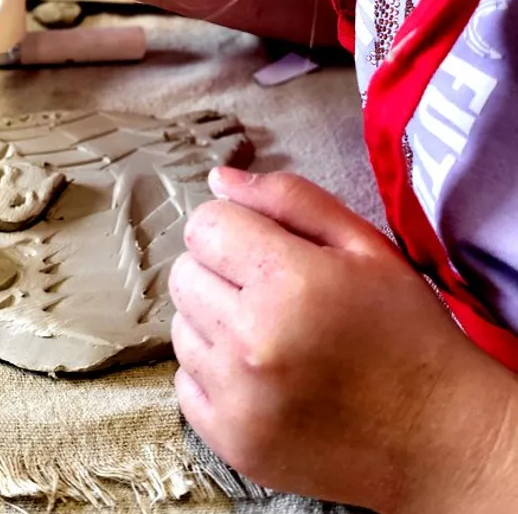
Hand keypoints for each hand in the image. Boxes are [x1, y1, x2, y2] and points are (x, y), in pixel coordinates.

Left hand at [169, 168, 517, 512]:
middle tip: (270, 292)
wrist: (439, 436)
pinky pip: (184, 380)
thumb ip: (288, 200)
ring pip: (179, 326)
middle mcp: (251, 340)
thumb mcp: (364, 246)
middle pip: (183, 273)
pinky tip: (260, 374)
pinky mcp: (229, 440)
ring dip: (214, 321)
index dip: (233, 228)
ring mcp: (236, 397)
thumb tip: (218, 179)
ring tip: (269, 335)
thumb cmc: (406, 331)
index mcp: (288, 281)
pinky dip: (213, 372)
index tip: (262, 247)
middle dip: (219, 272)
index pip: (204, 225)